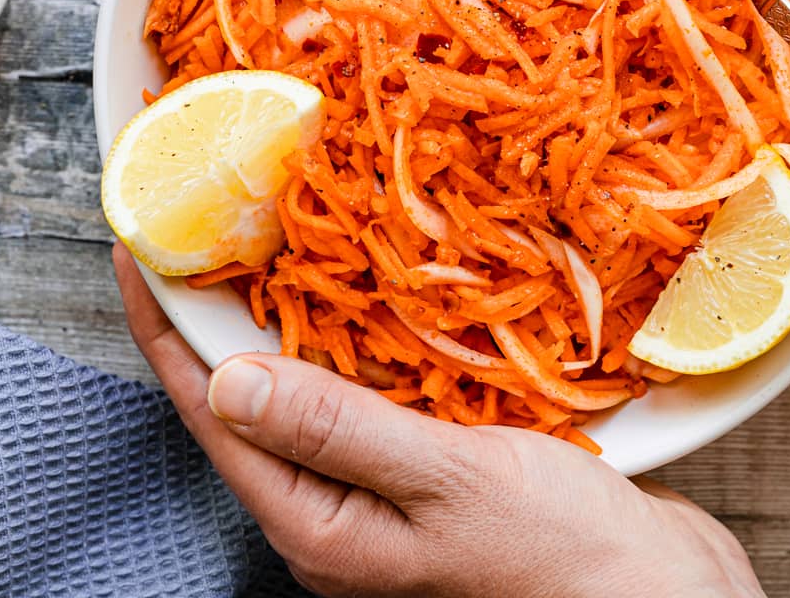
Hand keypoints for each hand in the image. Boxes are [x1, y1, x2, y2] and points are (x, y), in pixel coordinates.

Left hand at [113, 245, 760, 597]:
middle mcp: (335, 509)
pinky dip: (347, 337)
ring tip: (260, 245)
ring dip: (279, 319)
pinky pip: (362, 391)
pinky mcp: (423, 468)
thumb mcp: (446, 479)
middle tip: (199, 227)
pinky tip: (361, 296)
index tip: (141, 249)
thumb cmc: (556, 548)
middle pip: (247, 399)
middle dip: (214, 316)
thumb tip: (227, 379)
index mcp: (318, 525)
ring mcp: (378, 490)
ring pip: (304, 390)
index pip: (213, 413)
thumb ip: (339, 428)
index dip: (170, 330)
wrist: (649, 584)